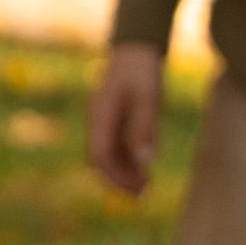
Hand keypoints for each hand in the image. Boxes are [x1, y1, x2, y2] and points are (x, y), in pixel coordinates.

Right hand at [87, 43, 164, 197]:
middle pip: (101, 159)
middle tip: (140, 197)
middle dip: (118, 180)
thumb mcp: (147, 98)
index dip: (115, 176)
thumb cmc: (142, 70)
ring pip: (108, 154)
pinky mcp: (114, 118)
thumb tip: (146, 161)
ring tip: (144, 188)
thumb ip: (144, 128)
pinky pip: (116, 145)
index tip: (135, 190)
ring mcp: (104, 119)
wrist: (136, 47)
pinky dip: (127, 160)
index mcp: (100, 116)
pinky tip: (143, 169)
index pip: (101, 155)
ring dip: (123, 172)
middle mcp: (98, 121)